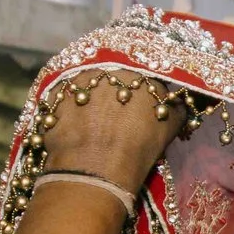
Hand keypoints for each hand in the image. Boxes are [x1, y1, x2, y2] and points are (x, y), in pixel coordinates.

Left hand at [37, 67, 187, 196]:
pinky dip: (70, 105)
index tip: (144, 101)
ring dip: (93, 93)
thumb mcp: (170, 126)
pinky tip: (76, 122)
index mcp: (139, 69)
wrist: (96, 168)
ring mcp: (78, 77)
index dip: (146, 87)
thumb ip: (176, 107)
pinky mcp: (55, 92)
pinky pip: (65, 94)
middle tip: (118, 109)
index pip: (146, 71)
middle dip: (118, 87)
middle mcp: (108, 66)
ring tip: (95, 117)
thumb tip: (178, 102)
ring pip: (89, 80)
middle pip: (115, 73)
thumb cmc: (139, 147)